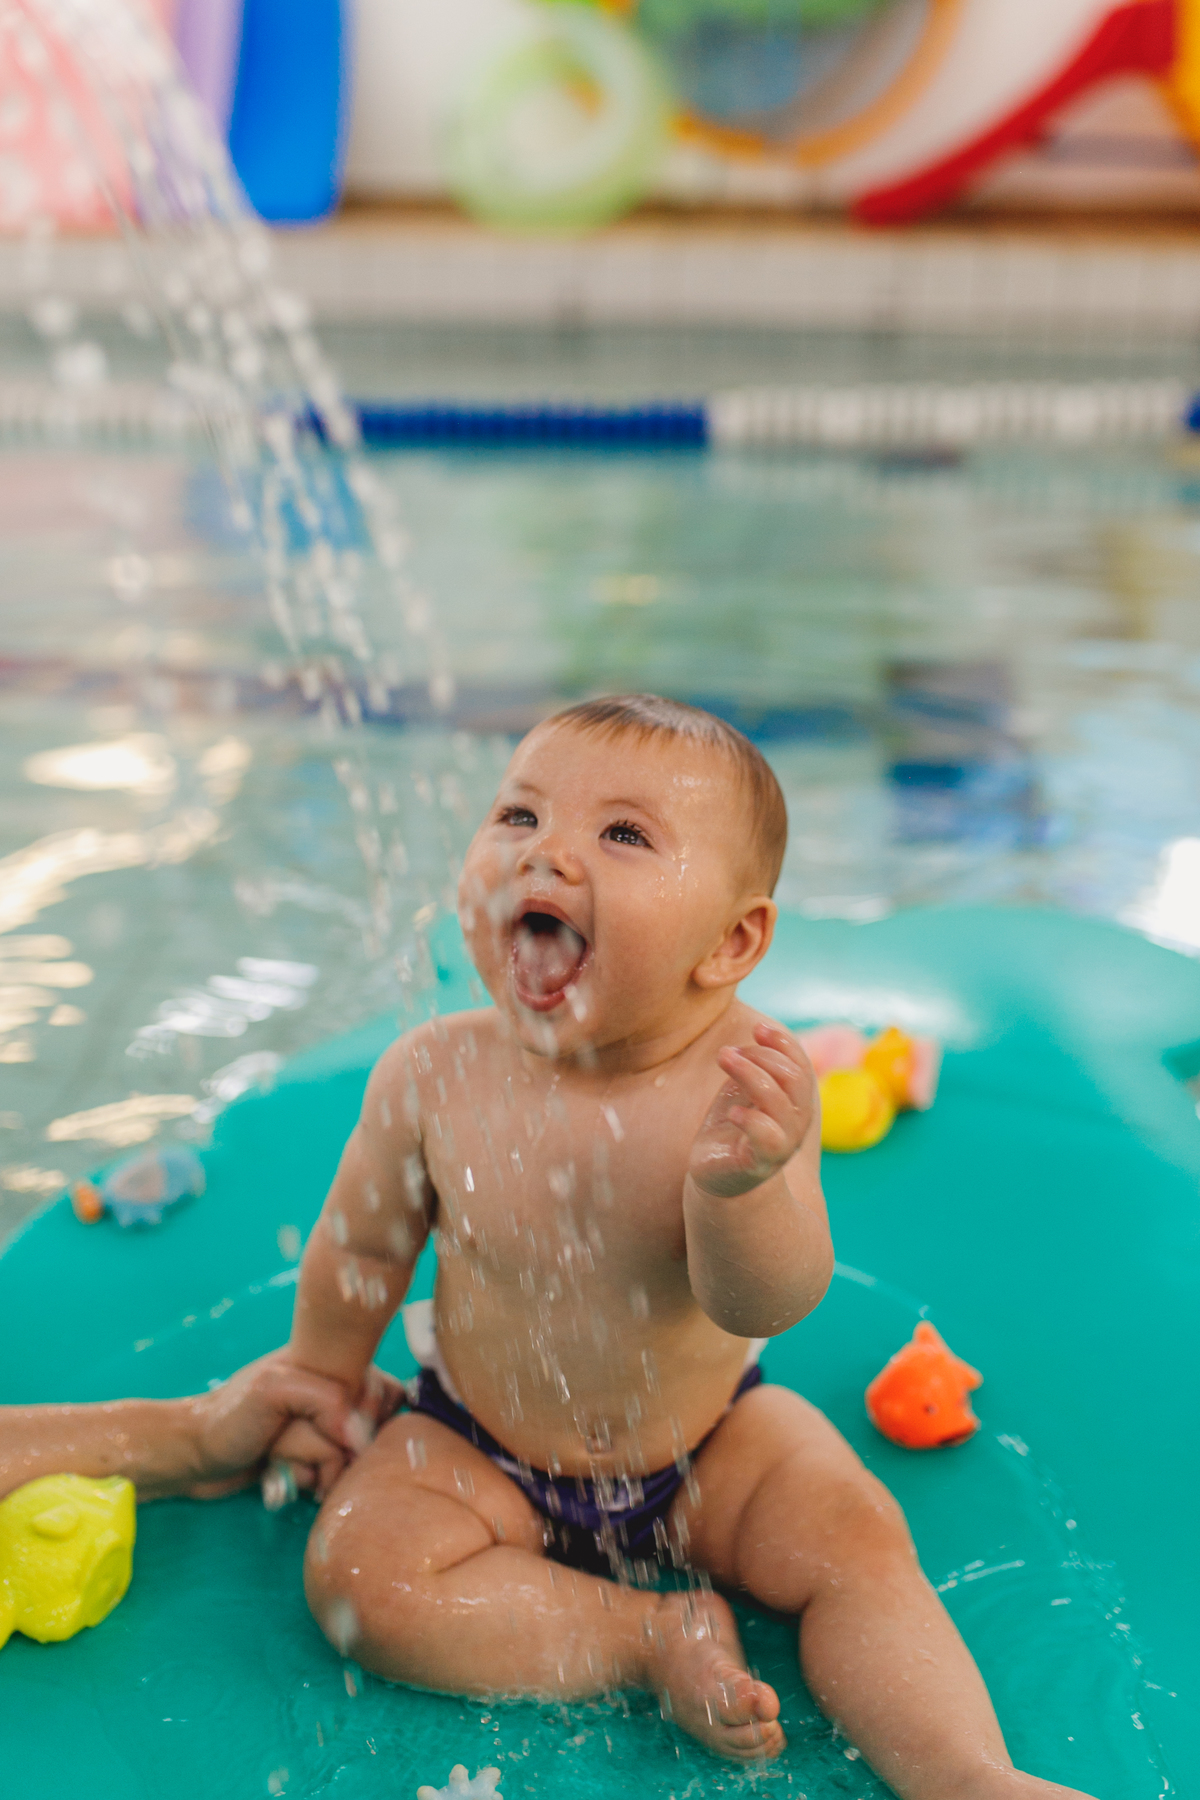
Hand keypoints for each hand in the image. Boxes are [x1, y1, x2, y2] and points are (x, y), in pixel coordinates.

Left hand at [180, 1351, 396, 1500]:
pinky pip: (335, 1476)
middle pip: (371, 1429)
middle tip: (296, 1441)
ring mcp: (321, 1428)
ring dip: (320, 1468)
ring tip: (284, 1463)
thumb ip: (328, 1401)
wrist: (191, 1460)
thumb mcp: (276, 1391)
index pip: (385, 1390)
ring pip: (353, 1458)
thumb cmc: (228, 1418)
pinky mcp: (311, 1457)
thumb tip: (362, 1437)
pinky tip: (286, 1477)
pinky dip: (313, 1482)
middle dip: (336, 1447)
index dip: (365, 1417)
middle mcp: (331, 1393)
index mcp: (328, 1364)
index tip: (337, 1431)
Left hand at [689, 1023, 814, 1200]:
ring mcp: (781, 1145)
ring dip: (750, 1074)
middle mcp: (795, 1123)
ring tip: (724, 1060)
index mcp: (795, 1101)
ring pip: (778, 1102)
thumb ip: (757, 1064)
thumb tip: (757, 1028)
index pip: (801, 1066)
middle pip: (794, 1079)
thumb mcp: (745, 1088)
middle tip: (728, 1052)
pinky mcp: (760, 1163)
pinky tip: (732, 1112)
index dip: (784, 1043)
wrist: (718, 1175)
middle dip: (763, 1056)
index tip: (757, 1029)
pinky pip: (767, 1137)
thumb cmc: (733, 1126)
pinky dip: (751, 1119)